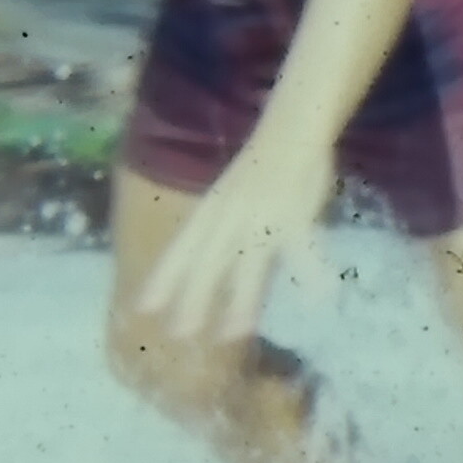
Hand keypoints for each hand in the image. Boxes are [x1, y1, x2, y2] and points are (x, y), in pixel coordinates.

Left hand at [132, 141, 340, 355]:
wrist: (290, 128)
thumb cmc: (261, 164)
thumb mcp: (228, 194)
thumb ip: (219, 226)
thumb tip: (206, 259)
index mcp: (212, 210)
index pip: (181, 249)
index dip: (163, 278)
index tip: (143, 308)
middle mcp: (230, 217)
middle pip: (207, 263)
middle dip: (193, 298)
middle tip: (179, 333)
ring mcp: (262, 219)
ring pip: (248, 266)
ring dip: (240, 301)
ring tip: (233, 334)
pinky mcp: (294, 217)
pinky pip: (305, 251)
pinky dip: (313, 274)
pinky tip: (319, 297)